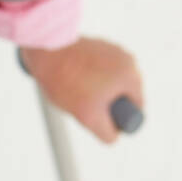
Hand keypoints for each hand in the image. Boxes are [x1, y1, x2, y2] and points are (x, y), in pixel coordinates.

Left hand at [20, 36, 143, 143]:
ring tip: (76, 87)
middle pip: (122, 94)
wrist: (45, 50)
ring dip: (96, 89)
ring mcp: (113, 49)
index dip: (117, 117)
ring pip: (109, 82)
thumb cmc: (68, 82)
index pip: (136, 107)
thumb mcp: (88, 117)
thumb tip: (115, 136)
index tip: (97, 114)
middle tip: (84, 101)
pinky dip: (88, 75)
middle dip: (105, 102)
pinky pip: (99, 68)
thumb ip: (107, 132)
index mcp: (132, 75)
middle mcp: (128, 59)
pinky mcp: (98, 44)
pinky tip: (72, 76)